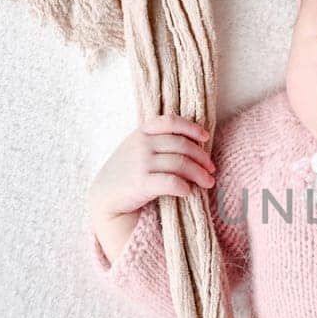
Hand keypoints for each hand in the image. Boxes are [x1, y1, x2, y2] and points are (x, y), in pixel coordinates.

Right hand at [89, 113, 215, 219]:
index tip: (205, 137)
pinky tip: (188, 192)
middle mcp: (142, 144)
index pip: (170, 122)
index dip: (190, 127)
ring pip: (181, 164)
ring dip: (199, 174)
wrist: (105, 196)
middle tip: (211, 169)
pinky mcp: (141, 183)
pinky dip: (184, 187)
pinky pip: (171, 182)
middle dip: (201, 157)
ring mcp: (141, 163)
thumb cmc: (126, 172)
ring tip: (208, 183)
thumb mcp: (136, 148)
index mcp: (142, 132)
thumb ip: (157, 141)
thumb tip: (194, 144)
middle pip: (182, 145)